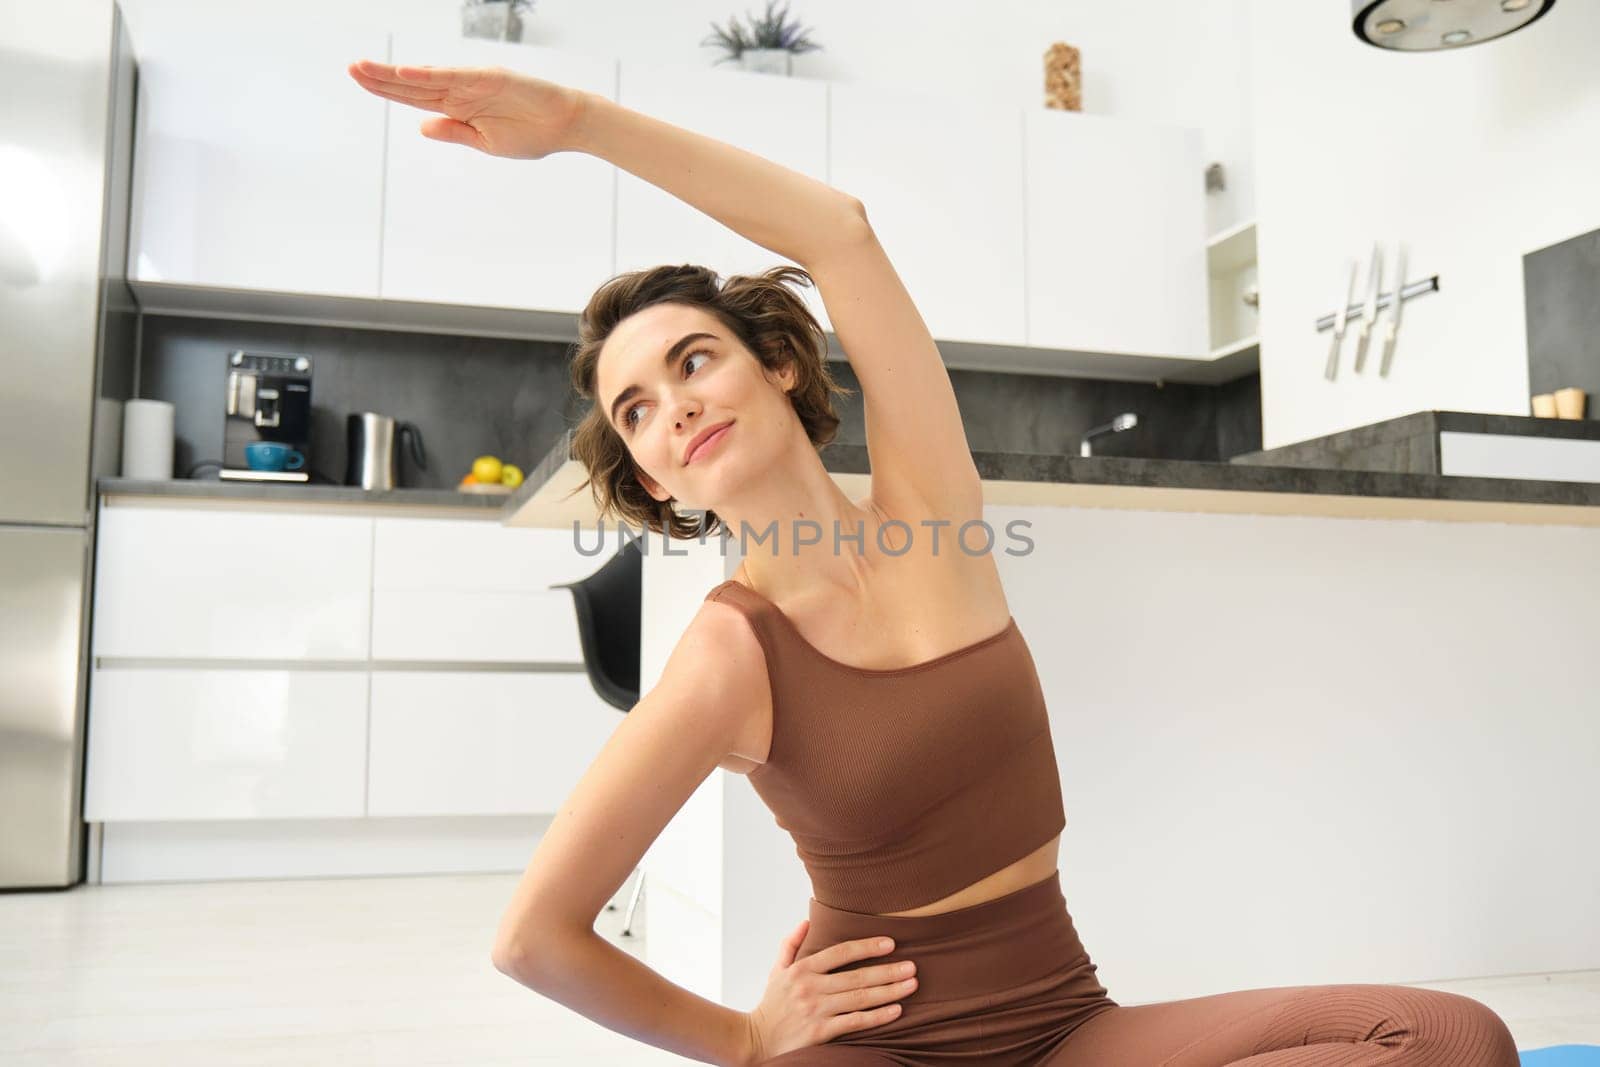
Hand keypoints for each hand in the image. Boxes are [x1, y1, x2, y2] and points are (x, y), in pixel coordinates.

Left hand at [346, 59, 588, 159]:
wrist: (566, 125)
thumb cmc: (532, 134)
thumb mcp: (485, 143)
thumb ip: (453, 131)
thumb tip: (420, 125)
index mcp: (459, 106)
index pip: (414, 96)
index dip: (386, 88)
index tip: (359, 80)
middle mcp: (460, 90)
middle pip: (412, 84)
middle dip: (380, 77)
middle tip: (350, 68)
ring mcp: (473, 82)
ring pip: (426, 77)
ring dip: (394, 74)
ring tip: (364, 68)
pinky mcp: (489, 78)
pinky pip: (453, 76)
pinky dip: (429, 74)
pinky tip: (405, 73)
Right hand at [740, 920, 915, 1064]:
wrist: (754, 1040)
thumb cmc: (771, 1006)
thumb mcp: (776, 971)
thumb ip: (791, 945)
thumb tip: (806, 921)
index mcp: (802, 969)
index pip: (841, 953)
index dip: (867, 947)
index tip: (890, 943)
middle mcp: (811, 988)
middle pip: (857, 976)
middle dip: (888, 971)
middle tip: (912, 966)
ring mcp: (816, 1011)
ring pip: (860, 998)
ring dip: (889, 991)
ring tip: (911, 984)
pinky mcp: (820, 1033)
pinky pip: (855, 1022)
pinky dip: (877, 1016)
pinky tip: (896, 1010)